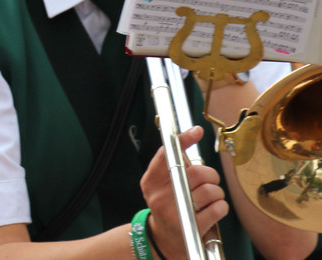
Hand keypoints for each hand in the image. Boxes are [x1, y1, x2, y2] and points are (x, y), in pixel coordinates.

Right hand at [141, 126, 228, 259]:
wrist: (164, 240)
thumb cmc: (168, 206)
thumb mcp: (162, 185)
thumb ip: (174, 165)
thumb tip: (193, 134)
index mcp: (151, 181)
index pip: (166, 155)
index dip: (183, 141)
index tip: (196, 131)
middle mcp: (160, 196)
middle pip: (195, 173)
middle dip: (210, 175)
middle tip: (209, 181)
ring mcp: (175, 213)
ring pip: (210, 190)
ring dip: (217, 193)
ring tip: (210, 198)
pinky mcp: (191, 227)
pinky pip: (217, 208)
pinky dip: (221, 207)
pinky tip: (214, 210)